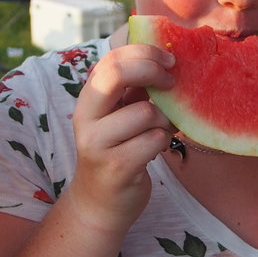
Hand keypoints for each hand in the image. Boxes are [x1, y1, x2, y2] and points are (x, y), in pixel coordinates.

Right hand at [66, 42, 174, 232]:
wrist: (100, 204)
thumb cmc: (116, 153)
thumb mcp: (119, 116)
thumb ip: (133, 90)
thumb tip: (165, 60)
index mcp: (88, 100)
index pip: (111, 60)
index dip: (143, 53)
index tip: (169, 60)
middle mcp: (86, 118)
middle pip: (117, 74)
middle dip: (152, 71)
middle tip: (171, 81)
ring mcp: (97, 143)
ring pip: (146, 112)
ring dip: (164, 121)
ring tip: (159, 132)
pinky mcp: (115, 166)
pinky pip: (154, 140)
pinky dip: (163, 142)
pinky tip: (155, 150)